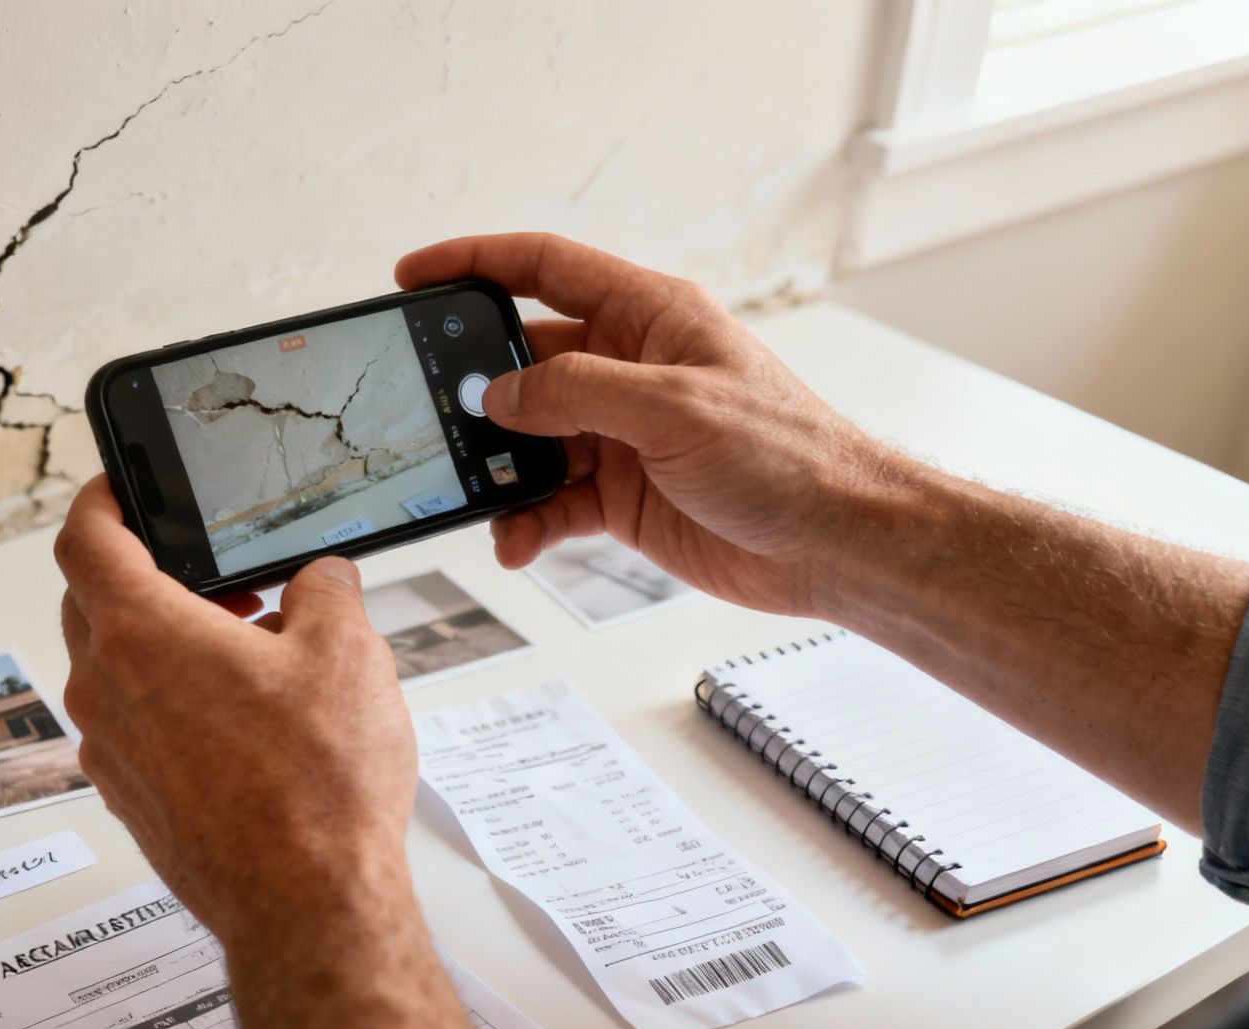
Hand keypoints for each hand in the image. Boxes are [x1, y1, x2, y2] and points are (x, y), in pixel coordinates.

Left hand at [53, 479, 418, 938]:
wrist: (306, 908)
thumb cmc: (316, 789)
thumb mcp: (348, 653)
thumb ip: (326, 592)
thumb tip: (320, 581)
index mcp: (141, 634)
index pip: (84, 539)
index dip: (98, 500)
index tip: (118, 489)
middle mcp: (106, 691)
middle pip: (93, 604)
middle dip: (148, 577)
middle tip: (216, 580)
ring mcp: (111, 753)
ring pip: (116, 670)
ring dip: (167, 646)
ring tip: (249, 653)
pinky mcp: (132, 801)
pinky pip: (134, 727)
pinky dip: (171, 704)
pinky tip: (244, 721)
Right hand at [396, 232, 897, 617]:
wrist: (834, 544)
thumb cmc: (787, 457)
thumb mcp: (672, 408)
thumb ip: (577, 392)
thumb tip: (500, 393)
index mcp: (648, 316)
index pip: (545, 269)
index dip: (475, 263)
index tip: (415, 277)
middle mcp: (629, 368)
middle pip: (524, 361)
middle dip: (475, 389)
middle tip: (429, 414)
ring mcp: (620, 433)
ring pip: (528, 439)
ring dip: (498, 468)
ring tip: (475, 492)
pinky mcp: (620, 493)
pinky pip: (549, 499)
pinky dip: (525, 519)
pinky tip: (516, 540)